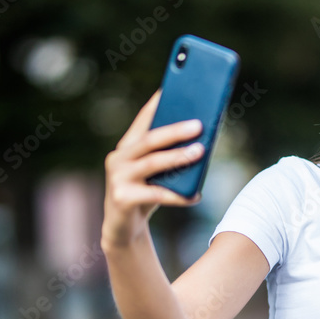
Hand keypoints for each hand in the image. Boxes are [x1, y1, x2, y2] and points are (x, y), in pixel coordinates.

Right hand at [102, 90, 204, 247]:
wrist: (122, 230)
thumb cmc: (144, 196)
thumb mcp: (154, 174)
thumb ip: (168, 158)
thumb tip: (201, 142)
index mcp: (127, 147)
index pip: (143, 119)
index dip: (158, 103)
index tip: (174, 88)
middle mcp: (118, 158)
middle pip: (150, 139)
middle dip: (175, 130)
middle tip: (199, 125)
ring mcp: (117, 178)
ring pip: (152, 163)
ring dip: (178, 157)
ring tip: (200, 152)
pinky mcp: (122, 198)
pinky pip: (156, 194)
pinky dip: (177, 195)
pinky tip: (195, 196)